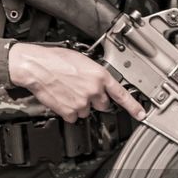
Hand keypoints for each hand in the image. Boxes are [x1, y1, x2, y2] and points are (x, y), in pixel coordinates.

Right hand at [8, 43, 145, 122]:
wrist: (36, 67)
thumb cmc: (55, 59)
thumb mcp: (82, 60)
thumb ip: (94, 73)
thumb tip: (97, 81)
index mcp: (100, 75)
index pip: (122, 94)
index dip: (133, 106)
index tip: (141, 114)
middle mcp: (93, 90)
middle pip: (102, 104)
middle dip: (95, 100)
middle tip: (82, 90)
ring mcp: (81, 102)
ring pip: (86, 111)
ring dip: (79, 105)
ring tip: (67, 91)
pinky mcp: (69, 111)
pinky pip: (73, 117)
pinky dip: (67, 111)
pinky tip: (61, 99)